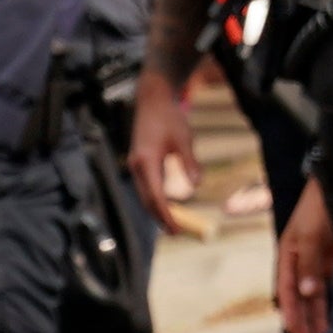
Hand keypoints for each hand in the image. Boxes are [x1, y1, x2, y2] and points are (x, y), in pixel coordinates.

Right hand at [128, 73, 204, 224]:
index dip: (165, 215)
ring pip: (144, 195)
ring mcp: (135, 164)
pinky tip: (165, 206)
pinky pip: (145, 186)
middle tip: (176, 232)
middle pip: (146, 200)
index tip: (176, 229)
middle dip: (160, 217)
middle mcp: (137, 166)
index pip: (155, 196)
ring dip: (156, 210)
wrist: (152, 100)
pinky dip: (154, 199)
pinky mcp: (138, 162)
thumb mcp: (184, 139)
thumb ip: (189, 162)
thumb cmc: (169, 116)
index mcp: (146, 161)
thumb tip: (196, 185)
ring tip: (171, 223)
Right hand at [276, 188, 332, 332]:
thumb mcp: (309, 235)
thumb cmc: (318, 207)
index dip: (290, 312)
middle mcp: (302, 263)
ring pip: (316, 296)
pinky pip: (332, 287)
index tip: (294, 332)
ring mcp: (319, 263)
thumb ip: (309, 264)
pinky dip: (332, 303)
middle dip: (302, 320)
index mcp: (288, 256)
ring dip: (317, 316)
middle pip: (300, 298)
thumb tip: (306, 293)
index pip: (287, 291)